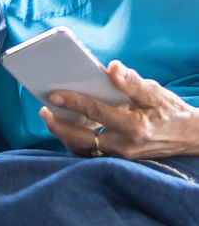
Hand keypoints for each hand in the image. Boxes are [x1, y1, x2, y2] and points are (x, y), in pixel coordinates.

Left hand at [41, 60, 198, 158]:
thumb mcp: (156, 92)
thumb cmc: (171, 112)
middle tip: (43, 111)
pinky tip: (67, 126)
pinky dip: (76, 141)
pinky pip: (91, 152)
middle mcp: (125, 145)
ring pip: (83, 149)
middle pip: (82, 139)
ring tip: (50, 118)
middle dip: (59, 126)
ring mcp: (121, 155)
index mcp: (134, 126)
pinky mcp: (119, 158)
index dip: (73, 102)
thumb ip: (132, 81)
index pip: (97, 112)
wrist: (191, 137)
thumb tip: (112, 67)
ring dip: (64, 135)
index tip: (53, 95)